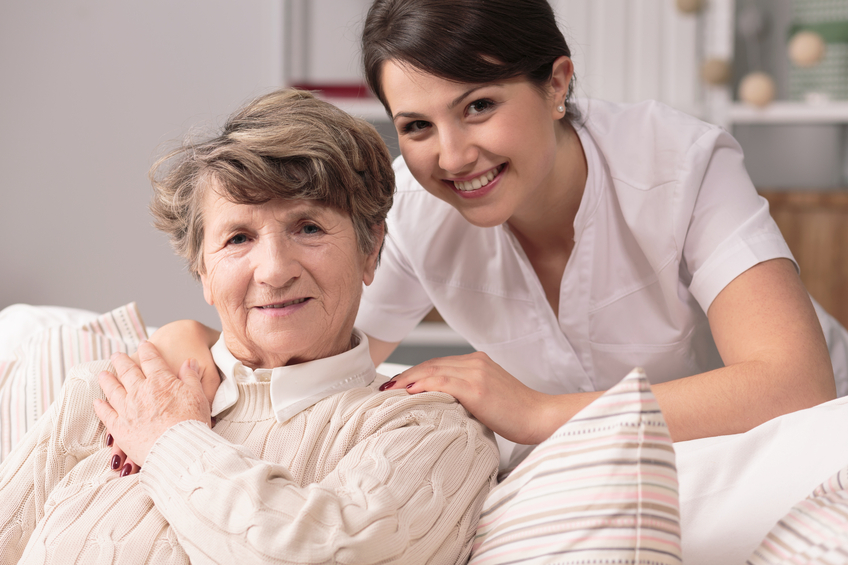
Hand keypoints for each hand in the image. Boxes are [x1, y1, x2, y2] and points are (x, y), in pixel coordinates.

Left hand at [94, 341, 211, 466]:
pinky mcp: (120, 428)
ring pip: (113, 390)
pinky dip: (101, 407)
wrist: (179, 449)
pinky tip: (97, 402)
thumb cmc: (192, 422)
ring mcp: (127, 409)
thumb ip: (191, 376)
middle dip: (122, 361)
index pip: (151, 360)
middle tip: (116, 355)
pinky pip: (107, 414)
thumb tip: (189, 362)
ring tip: (103, 374)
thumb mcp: (199, 394)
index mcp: (160, 381)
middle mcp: (140, 391)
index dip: (148, 350)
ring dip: (107, 380)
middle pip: (127, 371)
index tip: (144, 344)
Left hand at [380, 352, 588, 444]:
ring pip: (433, 371)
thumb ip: (468, 394)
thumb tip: (445, 405)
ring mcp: (476, 372)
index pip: (439, 364)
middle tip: (386, 386)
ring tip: (389, 390)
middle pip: (432, 364)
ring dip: (408, 379)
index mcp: (478, 362)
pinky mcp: (477, 387)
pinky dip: (421, 385)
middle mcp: (475, 362)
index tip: (398, 384)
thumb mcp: (490, 398)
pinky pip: (441, 382)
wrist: (541, 417)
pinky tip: (407, 392)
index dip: (416, 373)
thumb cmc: (518, 414)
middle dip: (406, 375)